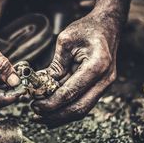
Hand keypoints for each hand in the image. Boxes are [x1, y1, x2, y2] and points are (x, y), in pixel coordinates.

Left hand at [32, 9, 120, 126]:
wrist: (108, 26)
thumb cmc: (88, 29)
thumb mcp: (66, 41)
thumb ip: (56, 65)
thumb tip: (42, 86)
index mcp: (97, 65)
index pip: (71, 92)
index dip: (52, 103)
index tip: (35, 105)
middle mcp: (104, 79)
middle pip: (79, 108)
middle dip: (55, 115)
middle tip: (35, 114)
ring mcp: (104, 85)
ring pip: (82, 110)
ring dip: (60, 116)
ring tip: (40, 117)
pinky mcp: (99, 87)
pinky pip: (83, 103)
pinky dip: (67, 110)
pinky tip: (51, 114)